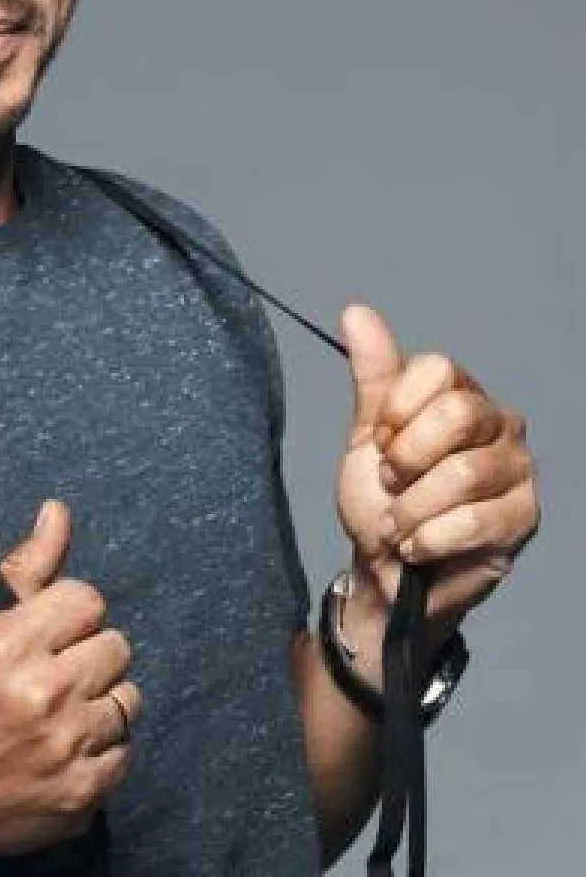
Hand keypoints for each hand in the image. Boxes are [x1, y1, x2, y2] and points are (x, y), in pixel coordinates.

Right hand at [0, 500, 138, 862]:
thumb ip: (23, 567)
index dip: (69, 612)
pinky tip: (66, 747)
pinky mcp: (82, 794)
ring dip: (99, 700)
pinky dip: (101, 749)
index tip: (51, 630)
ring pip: (127, 700)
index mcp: (10, 645)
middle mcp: (45, 694)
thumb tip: (58, 510)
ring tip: (63, 710)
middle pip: (115, 646)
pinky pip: (124, 752)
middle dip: (87, 653)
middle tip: (56, 670)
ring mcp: (67, 748)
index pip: (87, 600)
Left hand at [335, 305, 538, 643]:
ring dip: (413, 507)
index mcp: (459, 393)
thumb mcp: (367, 433)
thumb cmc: (382, 497)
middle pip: (455, 415)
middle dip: (405, 458)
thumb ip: (372, 374)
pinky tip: (417, 546)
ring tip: (398, 523)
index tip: (379, 441)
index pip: (437, 369)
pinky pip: (477, 521)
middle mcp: (497, 423)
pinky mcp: (525, 518)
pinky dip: (432, 537)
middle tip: (390, 482)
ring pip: (463, 473)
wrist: (386, 568)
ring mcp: (516, 470)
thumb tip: (357, 312)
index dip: (397, 409)